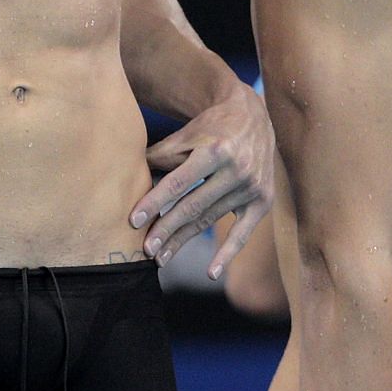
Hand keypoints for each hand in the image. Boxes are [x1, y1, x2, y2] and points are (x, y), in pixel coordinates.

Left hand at [130, 84, 274, 275]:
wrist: (253, 117)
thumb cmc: (211, 126)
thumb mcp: (186, 133)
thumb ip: (161, 155)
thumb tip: (129, 176)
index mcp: (215, 150)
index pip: (178, 182)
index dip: (155, 202)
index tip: (133, 221)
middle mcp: (237, 169)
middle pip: (194, 206)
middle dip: (167, 229)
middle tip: (145, 249)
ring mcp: (252, 187)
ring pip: (211, 220)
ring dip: (184, 240)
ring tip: (161, 257)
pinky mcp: (263, 201)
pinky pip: (243, 233)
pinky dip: (227, 254)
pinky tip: (211, 273)